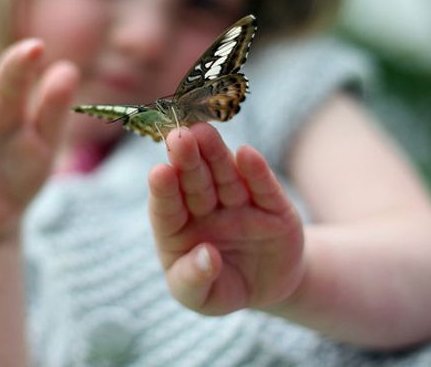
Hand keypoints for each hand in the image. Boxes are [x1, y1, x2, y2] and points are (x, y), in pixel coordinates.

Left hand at [148, 123, 304, 314]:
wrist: (268, 287)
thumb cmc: (221, 288)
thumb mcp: (203, 299)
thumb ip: (194, 280)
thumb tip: (207, 256)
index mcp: (177, 230)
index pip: (167, 208)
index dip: (163, 190)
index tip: (159, 172)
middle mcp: (205, 209)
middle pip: (194, 183)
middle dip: (187, 159)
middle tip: (178, 136)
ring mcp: (238, 203)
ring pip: (225, 176)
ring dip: (215, 154)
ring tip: (204, 131)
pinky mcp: (271, 205)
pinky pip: (262, 186)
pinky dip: (255, 170)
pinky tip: (246, 153)